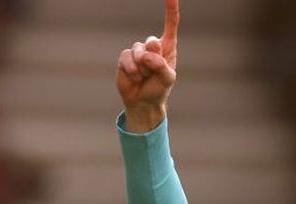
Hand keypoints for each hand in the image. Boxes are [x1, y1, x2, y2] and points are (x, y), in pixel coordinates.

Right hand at [117, 0, 178, 130]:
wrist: (143, 102)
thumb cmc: (159, 89)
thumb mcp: (168, 79)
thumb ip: (162, 65)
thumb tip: (146, 54)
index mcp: (167, 48)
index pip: (170, 25)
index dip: (170, 10)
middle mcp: (152, 46)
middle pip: (152, 43)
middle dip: (153, 61)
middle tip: (153, 73)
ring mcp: (137, 51)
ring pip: (138, 53)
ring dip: (142, 70)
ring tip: (144, 78)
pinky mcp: (125, 57)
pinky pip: (127, 59)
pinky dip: (132, 71)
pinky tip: (135, 78)